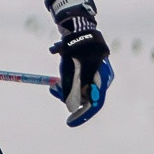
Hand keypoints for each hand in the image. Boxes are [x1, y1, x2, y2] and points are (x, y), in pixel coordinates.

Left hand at [47, 0, 112, 126]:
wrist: (77, 31)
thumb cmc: (78, 49)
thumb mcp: (75, 69)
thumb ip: (76, 87)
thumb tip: (75, 106)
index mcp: (101, 79)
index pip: (94, 103)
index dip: (82, 115)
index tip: (69, 122)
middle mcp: (99, 80)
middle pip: (83, 98)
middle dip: (67, 99)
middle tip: (53, 95)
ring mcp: (91, 76)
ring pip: (76, 91)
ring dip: (64, 91)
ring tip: (52, 86)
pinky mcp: (83, 72)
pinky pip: (73, 84)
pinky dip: (64, 85)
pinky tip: (55, 83)